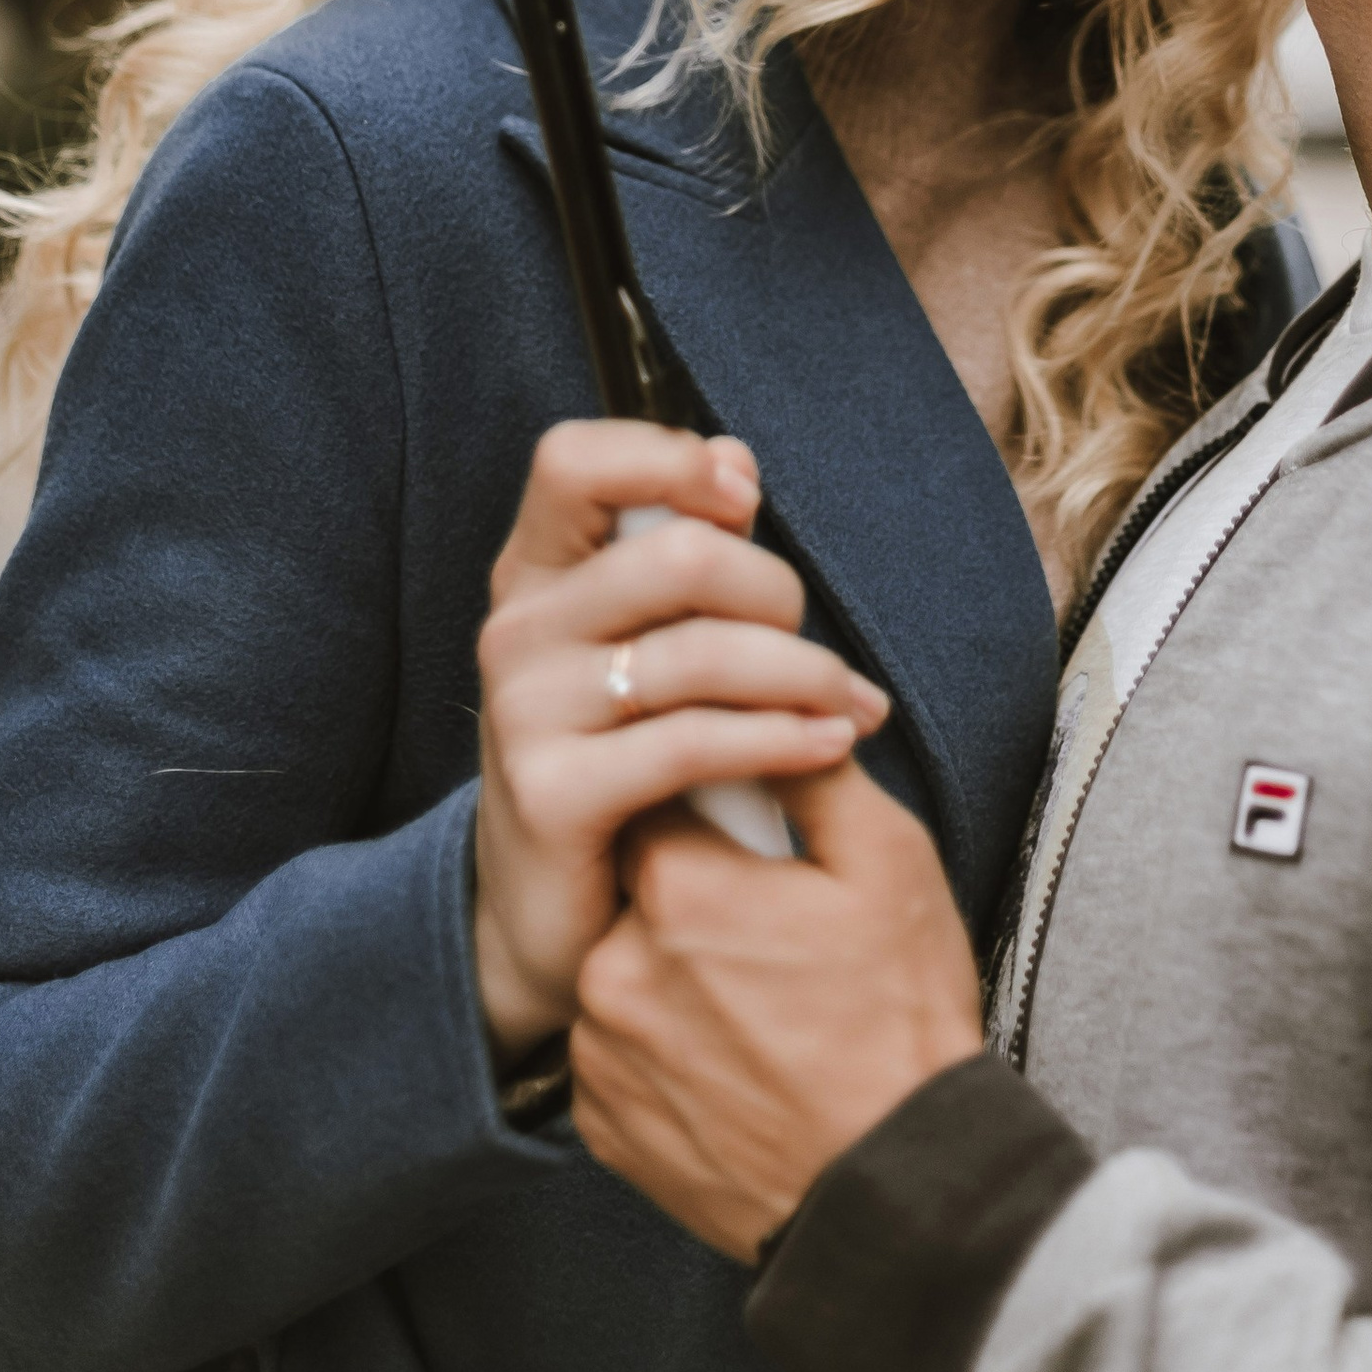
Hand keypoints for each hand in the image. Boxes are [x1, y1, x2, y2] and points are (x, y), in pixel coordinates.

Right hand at [471, 421, 887, 1065]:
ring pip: (700, 651)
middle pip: (676, 556)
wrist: (554, 915)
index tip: (744, 496)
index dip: (667, 458)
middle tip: (815, 649)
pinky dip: (783, 738)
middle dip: (775, 594)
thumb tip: (736, 456)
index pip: (574, 461)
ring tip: (855, 706)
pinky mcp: (550, 793)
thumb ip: (687, 552)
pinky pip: (693, 742)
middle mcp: (517, 628)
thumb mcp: (645, 645)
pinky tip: (832, 745)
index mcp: (537, 572)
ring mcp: (525, 711)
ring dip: (804, 674)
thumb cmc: (621, 756)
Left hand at [571, 755, 983, 1259]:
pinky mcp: (603, 1126)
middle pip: (636, 891)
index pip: (659, 802)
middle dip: (693, 897)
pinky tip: (733, 1063)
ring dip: (669, 974)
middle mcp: (612, 969)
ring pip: (622, 973)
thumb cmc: (900, 1019)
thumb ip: (815, 771)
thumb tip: (776, 712)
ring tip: (757, 1009)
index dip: (712, 817)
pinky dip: (660, 1049)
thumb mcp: (890, 863)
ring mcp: (602, 1057)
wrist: (895, 1187)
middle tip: (769, 937)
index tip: (757, 849)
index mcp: (675, 889)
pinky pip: (617, 1055)